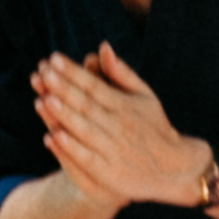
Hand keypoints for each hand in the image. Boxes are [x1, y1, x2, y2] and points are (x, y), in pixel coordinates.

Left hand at [30, 46, 207, 208]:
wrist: (174, 168)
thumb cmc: (152, 126)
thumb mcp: (143, 96)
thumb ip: (121, 73)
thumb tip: (102, 46)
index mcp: (125, 106)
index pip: (95, 86)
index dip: (73, 73)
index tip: (53, 59)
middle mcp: (119, 126)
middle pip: (87, 106)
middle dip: (64, 89)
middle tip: (44, 73)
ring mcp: (114, 150)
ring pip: (85, 130)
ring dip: (64, 116)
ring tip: (44, 99)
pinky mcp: (109, 173)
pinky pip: (87, 159)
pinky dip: (70, 148)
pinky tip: (52, 136)